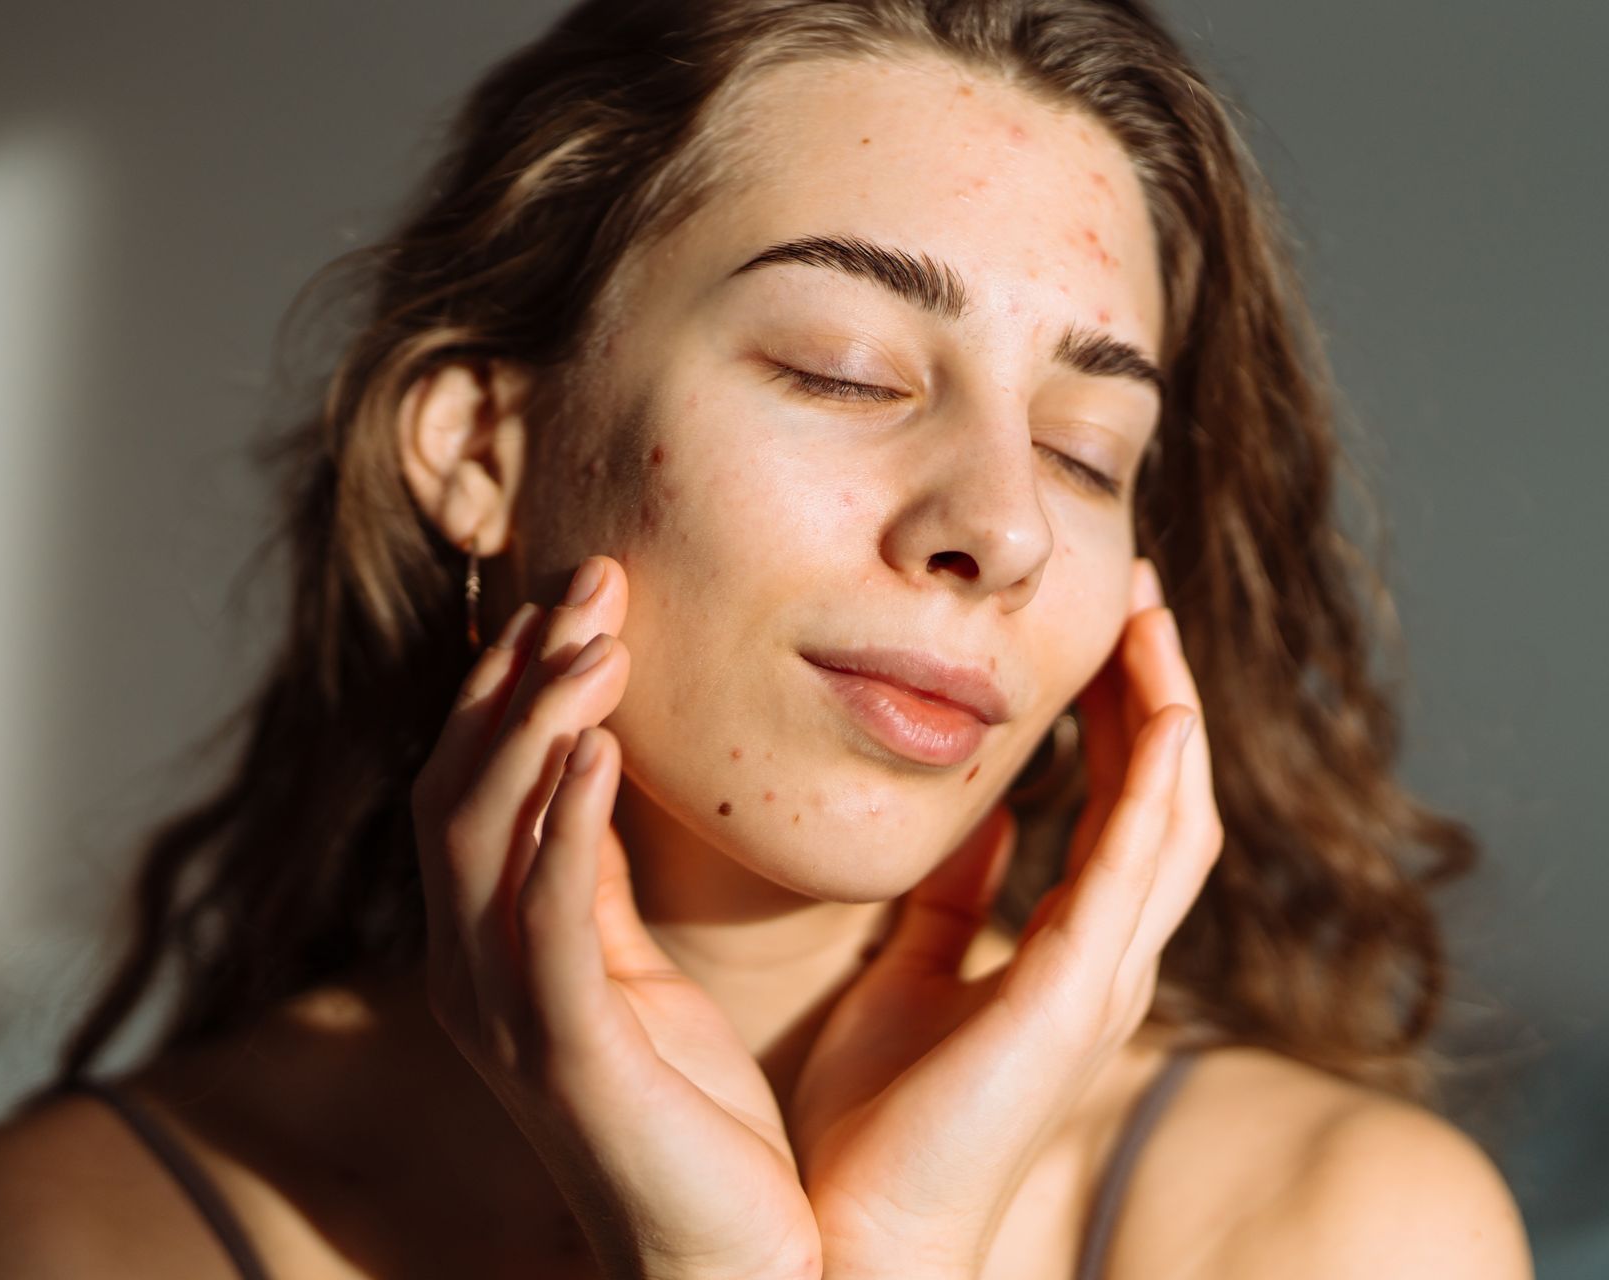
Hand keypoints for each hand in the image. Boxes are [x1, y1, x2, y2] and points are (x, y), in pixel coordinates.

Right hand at [410, 554, 821, 1279]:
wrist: (728, 1262)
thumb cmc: (692, 1118)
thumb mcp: (636, 973)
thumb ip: (596, 879)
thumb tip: (593, 764)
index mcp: (490, 948)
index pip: (471, 782)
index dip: (508, 681)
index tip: (578, 589)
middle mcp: (473, 974)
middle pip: (458, 787)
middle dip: (517, 676)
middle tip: (593, 578)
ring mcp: (508, 1018)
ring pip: (483, 836)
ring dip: (535, 723)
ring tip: (599, 636)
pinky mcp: (568, 1058)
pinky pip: (548, 922)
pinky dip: (563, 825)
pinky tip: (602, 747)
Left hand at [787, 557, 1224, 1277]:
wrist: (858, 1230)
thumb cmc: (877, 1119)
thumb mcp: (909, 974)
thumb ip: (950, 900)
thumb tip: (977, 817)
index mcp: (1064, 953)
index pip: (1118, 810)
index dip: (1119, 719)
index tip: (1100, 633)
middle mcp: (1104, 958)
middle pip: (1163, 797)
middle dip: (1157, 693)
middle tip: (1139, 594)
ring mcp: (1105, 975)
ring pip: (1172, 813)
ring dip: (1169, 709)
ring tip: (1146, 614)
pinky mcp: (1079, 990)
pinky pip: (1138, 859)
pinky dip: (1157, 773)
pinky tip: (1152, 700)